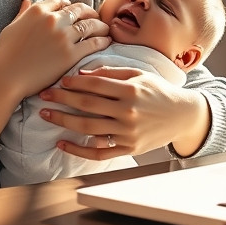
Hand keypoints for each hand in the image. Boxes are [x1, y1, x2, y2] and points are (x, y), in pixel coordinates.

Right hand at [0, 0, 109, 100]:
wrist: (7, 77)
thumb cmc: (5, 55)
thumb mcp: (11, 28)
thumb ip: (22, 14)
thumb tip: (26, 1)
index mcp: (37, 11)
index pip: (61, 1)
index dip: (70, 5)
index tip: (75, 12)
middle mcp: (52, 20)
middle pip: (79, 9)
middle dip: (89, 13)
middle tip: (95, 18)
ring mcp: (63, 36)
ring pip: (90, 24)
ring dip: (100, 26)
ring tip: (105, 29)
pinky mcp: (71, 54)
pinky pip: (93, 43)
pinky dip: (102, 41)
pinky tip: (106, 42)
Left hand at [41, 66, 210, 159]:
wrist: (182, 116)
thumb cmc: (158, 91)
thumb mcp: (139, 74)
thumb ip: (112, 72)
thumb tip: (83, 73)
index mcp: (131, 90)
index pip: (95, 85)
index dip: (74, 83)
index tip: (59, 81)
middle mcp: (128, 112)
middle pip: (87, 106)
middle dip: (62, 100)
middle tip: (44, 95)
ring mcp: (128, 133)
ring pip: (88, 128)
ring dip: (64, 122)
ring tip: (46, 115)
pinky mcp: (128, 148)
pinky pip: (98, 152)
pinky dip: (79, 149)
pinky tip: (62, 143)